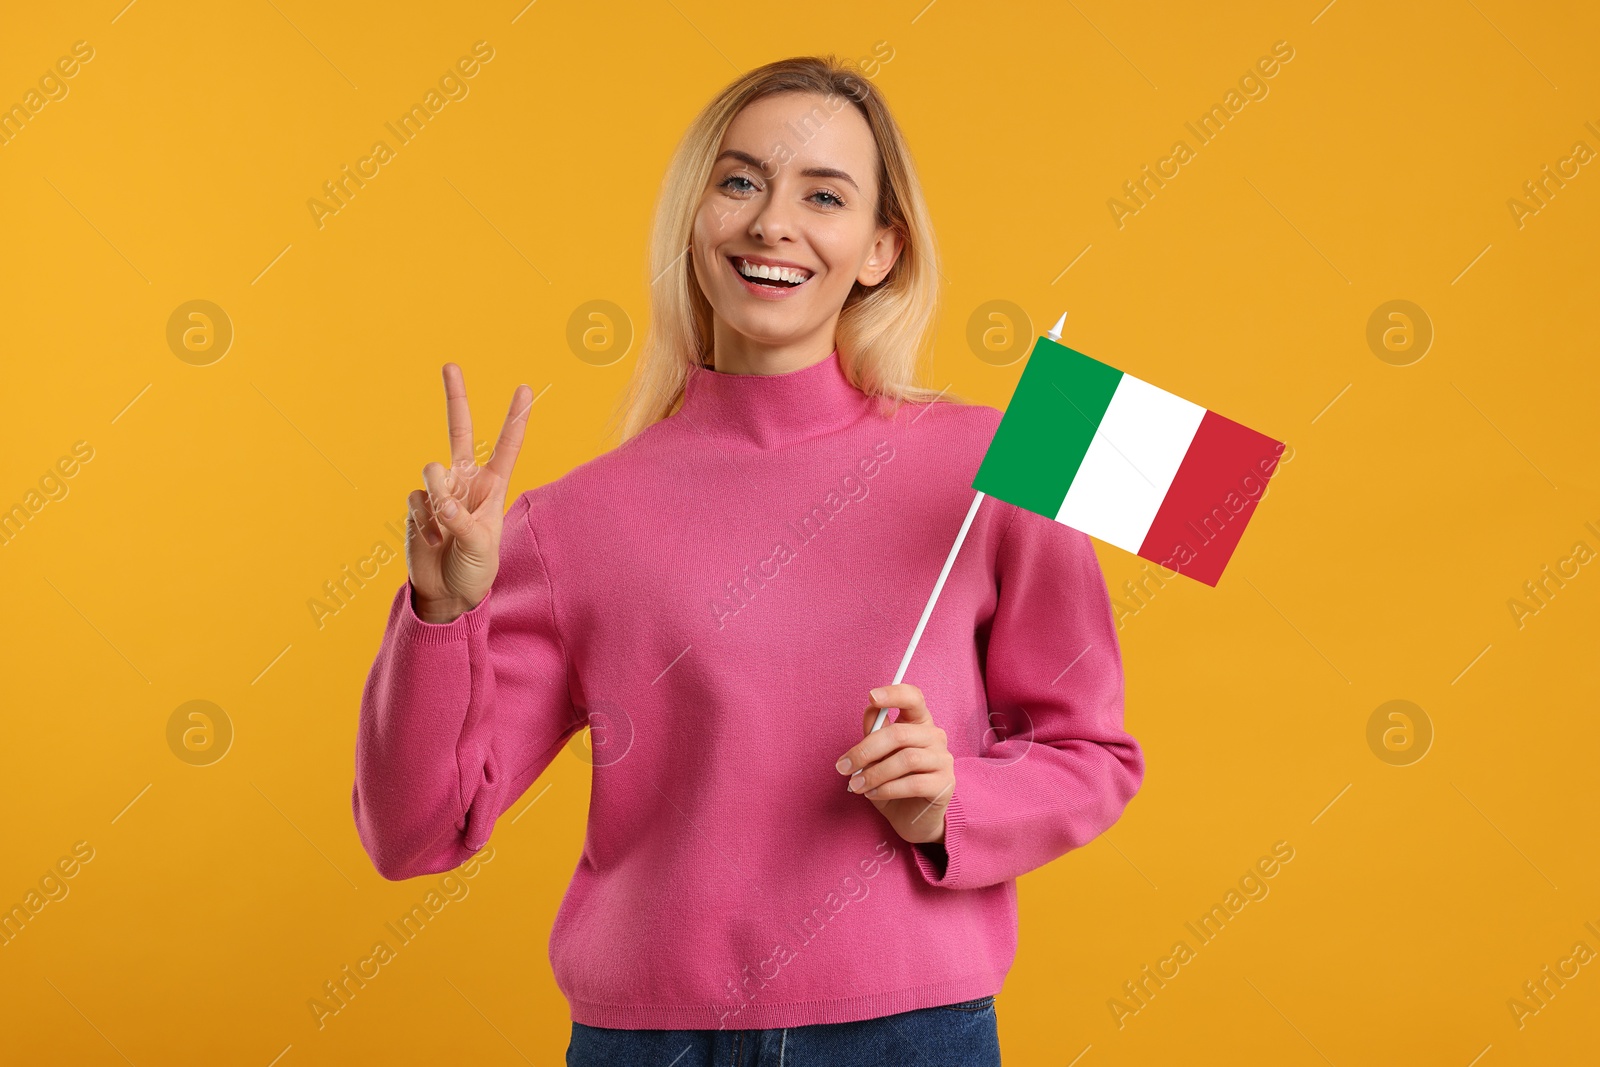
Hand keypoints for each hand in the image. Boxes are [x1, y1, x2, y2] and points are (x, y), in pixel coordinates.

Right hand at [406, 363, 532, 622]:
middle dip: (455, 397)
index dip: (515, 418)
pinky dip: (423, 523)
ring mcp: (440, 490)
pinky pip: (417, 501)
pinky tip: (431, 540)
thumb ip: (461, 519)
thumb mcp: (481, 546)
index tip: (524, 388)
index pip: (506, 446)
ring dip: (439, 496)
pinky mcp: (417, 505)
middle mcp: (466, 481)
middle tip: (450, 364)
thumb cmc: (476, 568)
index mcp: (493, 487)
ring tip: (444, 525)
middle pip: (459, 430)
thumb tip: (438, 498)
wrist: (448, 592)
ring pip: (433, 471)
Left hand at [836, 683, 953, 845]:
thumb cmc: (892, 781)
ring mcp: (943, 759)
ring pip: (906, 759)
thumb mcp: (877, 755)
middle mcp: (935, 736)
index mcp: (919, 722)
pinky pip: (913, 783)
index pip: (913, 698)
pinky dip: (887, 789)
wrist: (910, 818)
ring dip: (874, 773)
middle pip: (900, 734)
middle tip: (843, 767)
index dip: (894, 694)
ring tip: (856, 785)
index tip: (871, 697)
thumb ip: (875, 732)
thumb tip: (870, 710)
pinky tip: (872, 794)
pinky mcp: (944, 784)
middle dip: (866, 750)